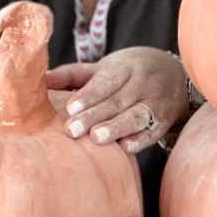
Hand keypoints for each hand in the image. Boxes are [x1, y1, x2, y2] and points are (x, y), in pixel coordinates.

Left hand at [47, 47, 188, 153]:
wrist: (175, 73)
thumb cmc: (129, 72)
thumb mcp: (104, 68)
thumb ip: (73, 75)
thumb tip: (41, 79)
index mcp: (124, 67)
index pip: (106, 81)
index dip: (89, 95)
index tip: (71, 107)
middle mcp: (142, 83)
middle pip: (116, 101)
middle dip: (94, 116)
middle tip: (72, 130)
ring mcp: (156, 103)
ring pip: (136, 116)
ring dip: (117, 128)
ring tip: (97, 138)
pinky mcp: (164, 121)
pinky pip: (153, 132)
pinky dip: (141, 140)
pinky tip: (126, 149)